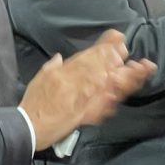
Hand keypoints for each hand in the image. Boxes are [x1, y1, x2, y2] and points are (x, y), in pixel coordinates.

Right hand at [19, 29, 145, 149]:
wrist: (28, 126)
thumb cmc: (34, 103)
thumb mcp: (39, 78)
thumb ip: (52, 66)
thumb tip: (59, 58)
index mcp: (63, 72)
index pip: (87, 56)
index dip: (104, 47)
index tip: (117, 38)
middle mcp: (72, 82)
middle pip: (97, 67)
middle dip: (113, 57)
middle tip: (126, 49)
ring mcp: (79, 99)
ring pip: (102, 84)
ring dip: (119, 74)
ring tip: (136, 69)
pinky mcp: (83, 115)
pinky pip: (100, 106)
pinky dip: (110, 98)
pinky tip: (121, 92)